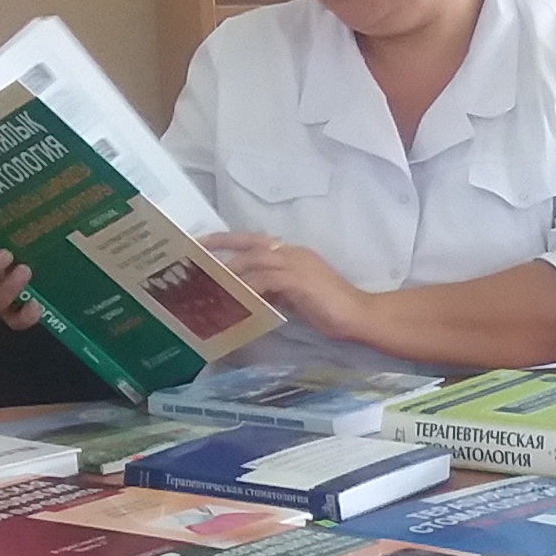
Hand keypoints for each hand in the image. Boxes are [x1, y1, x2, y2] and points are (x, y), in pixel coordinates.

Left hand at [205, 233, 374, 342]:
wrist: (359, 314)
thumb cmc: (331, 308)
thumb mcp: (297, 295)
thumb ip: (276, 289)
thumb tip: (251, 294)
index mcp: (294, 254)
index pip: (256, 240)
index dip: (229, 240)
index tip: (204, 244)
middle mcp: (293, 253)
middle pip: (251, 244)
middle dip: (222, 247)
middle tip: (196, 254)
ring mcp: (297, 265)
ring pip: (255, 260)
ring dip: (232, 272)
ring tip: (210, 283)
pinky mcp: (299, 281)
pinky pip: (266, 280)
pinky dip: (249, 288)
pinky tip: (236, 298)